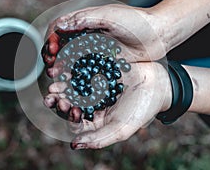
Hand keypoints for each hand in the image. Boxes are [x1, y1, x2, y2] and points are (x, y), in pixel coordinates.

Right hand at [42, 4, 167, 76]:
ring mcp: (95, 50)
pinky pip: (87, 71)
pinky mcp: (104, 63)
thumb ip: (85, 19)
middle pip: (63, 47)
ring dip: (63, 71)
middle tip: (52, 69)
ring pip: (73, 61)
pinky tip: (73, 86)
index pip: (59, 29)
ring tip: (58, 80)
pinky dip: (78, 78)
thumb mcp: (110, 16)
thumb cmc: (136, 21)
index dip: (51, 39)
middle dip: (54, 58)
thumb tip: (59, 26)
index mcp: (85, 21)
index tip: (51, 50)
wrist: (159, 34)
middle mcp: (88, 36)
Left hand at [44, 62, 171, 148]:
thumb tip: (74, 146)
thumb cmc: (142, 109)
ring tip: (54, 78)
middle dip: (60, 99)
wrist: (158, 84)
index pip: (75, 122)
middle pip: (71, 104)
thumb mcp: (121, 128)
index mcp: (96, 121)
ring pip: (73, 86)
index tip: (63, 107)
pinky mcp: (98, 71)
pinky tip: (65, 64)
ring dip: (62, 84)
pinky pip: (81, 70)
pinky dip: (72, 68)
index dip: (67, 116)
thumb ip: (99, 138)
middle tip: (51, 95)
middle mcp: (92, 105)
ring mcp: (94, 87)